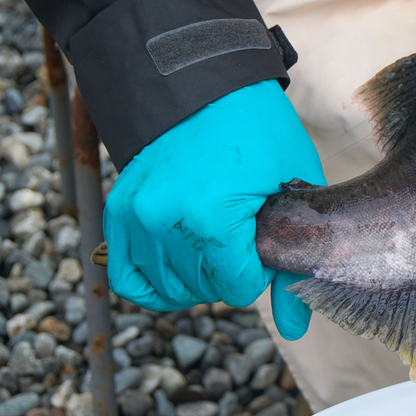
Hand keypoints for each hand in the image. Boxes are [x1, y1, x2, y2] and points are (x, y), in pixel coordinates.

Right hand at [104, 79, 323, 339]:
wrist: (207, 85)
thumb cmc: (260, 134)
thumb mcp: (294, 193)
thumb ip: (293, 266)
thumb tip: (297, 330)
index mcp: (212, 217)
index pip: (238, 288)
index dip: (260, 270)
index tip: (265, 238)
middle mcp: (165, 221)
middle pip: (205, 291)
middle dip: (232, 271)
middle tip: (244, 233)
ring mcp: (136, 217)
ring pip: (170, 288)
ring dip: (197, 276)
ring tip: (217, 240)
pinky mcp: (118, 212)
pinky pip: (127, 276)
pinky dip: (153, 282)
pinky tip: (181, 266)